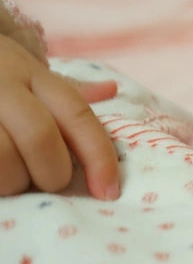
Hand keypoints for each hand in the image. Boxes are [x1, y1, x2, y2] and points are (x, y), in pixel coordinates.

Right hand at [0, 34, 119, 199]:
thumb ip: (65, 91)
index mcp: (32, 75)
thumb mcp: (27, 71)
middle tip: (48, 183)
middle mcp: (1, 86)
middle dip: (52, 173)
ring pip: (1, 159)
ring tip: (12, 181)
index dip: (100, 158)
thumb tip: (109, 90)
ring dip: (14, 183)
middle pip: (40, 138)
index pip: (78, 116)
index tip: (108, 192)